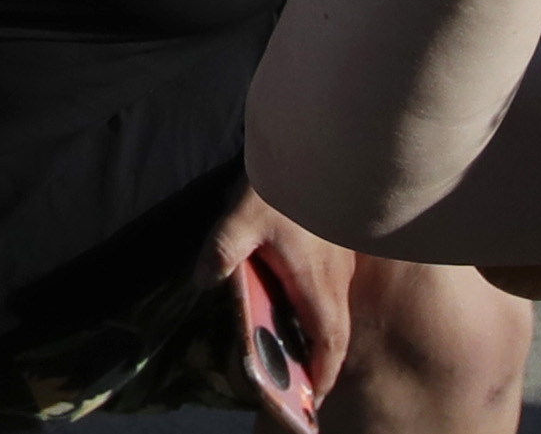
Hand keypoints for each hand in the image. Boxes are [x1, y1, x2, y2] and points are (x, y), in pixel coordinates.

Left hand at [204, 190, 355, 414]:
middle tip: (305, 381)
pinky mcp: (336, 244)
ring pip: (337, 309)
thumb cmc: (281, 184)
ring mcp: (339, 260)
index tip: (313, 396)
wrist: (315, 144)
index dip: (323, 372)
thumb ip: (221, 251)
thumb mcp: (240, 217)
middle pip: (336, 331)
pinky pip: (334, 288)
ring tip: (299, 349)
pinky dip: (322, 308)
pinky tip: (300, 300)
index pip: (328, 340)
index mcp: (314, 280)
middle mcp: (334, 276)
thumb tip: (201, 281)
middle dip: (324, 361)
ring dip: (323, 334)